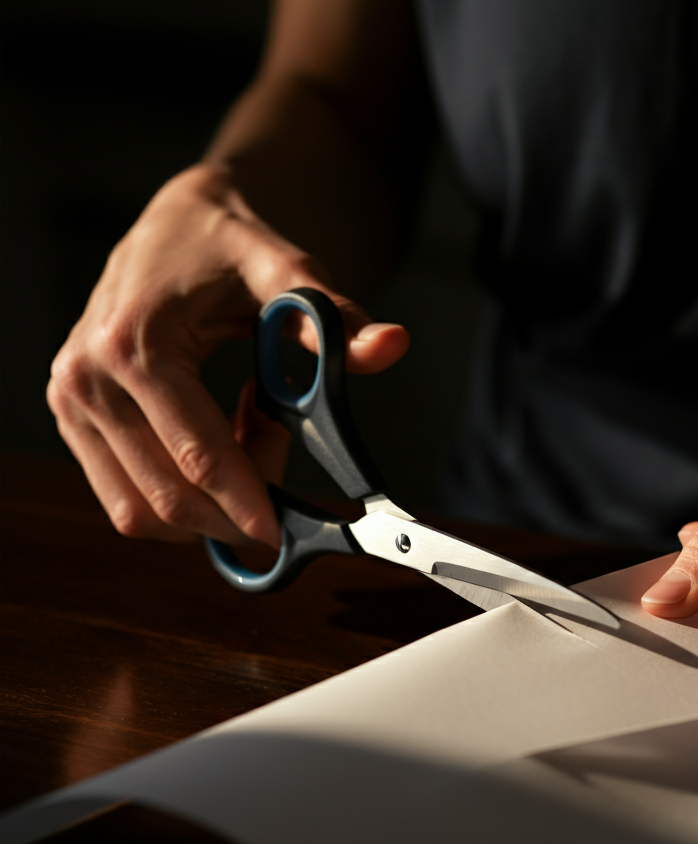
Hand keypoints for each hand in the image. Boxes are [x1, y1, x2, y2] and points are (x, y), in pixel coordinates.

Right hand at [47, 164, 407, 547]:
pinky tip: (216, 445)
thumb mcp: (284, 270)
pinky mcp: (73, 419)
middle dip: (237, 506)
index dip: (249, 503)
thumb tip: (391, 345)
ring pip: (141, 511)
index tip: (285, 533)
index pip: (198, 457)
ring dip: (206, 506)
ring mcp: (72, 404)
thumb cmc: (227, 244)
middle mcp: (88, 380)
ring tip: (246, 436)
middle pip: (170, 497)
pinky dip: (177, 495)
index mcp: (134, 346)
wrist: (175, 222)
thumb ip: (334, 317)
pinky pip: (126, 497)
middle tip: (280, 452)